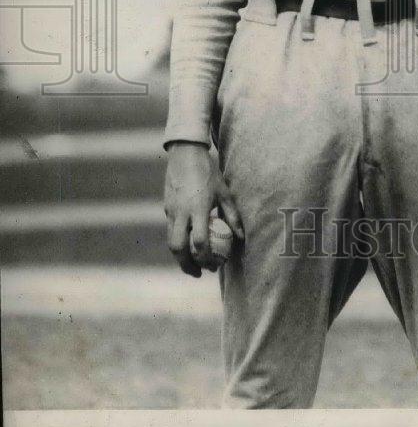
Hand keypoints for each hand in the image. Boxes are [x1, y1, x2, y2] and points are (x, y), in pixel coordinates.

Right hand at [164, 142, 243, 276]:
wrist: (185, 154)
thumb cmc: (208, 172)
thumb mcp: (224, 191)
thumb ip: (232, 215)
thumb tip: (242, 237)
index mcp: (198, 208)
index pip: (199, 241)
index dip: (206, 258)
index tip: (214, 265)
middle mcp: (181, 212)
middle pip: (178, 247)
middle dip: (187, 265)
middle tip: (199, 272)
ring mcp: (171, 210)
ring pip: (171, 241)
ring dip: (181, 257)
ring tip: (192, 264)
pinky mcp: (166, 208)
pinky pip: (170, 230)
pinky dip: (178, 242)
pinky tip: (188, 243)